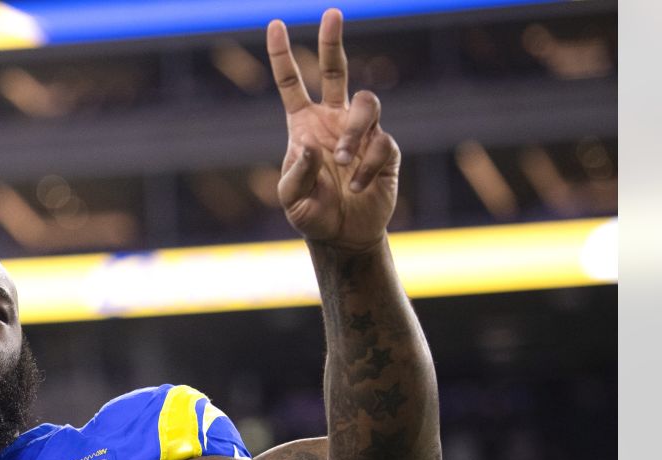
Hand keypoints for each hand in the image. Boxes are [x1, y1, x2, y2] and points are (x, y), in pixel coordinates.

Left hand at [267, 9, 399, 252]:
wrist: (343, 236)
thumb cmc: (311, 213)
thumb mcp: (290, 199)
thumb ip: (294, 174)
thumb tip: (310, 146)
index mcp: (304, 125)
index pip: (291, 83)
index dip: (282, 54)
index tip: (276, 24)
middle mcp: (333, 120)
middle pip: (335, 71)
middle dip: (332, 42)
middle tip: (332, 14)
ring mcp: (361, 132)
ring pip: (366, 102)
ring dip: (354, 130)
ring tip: (341, 160)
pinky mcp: (386, 149)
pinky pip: (381, 143)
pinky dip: (367, 166)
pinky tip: (357, 187)